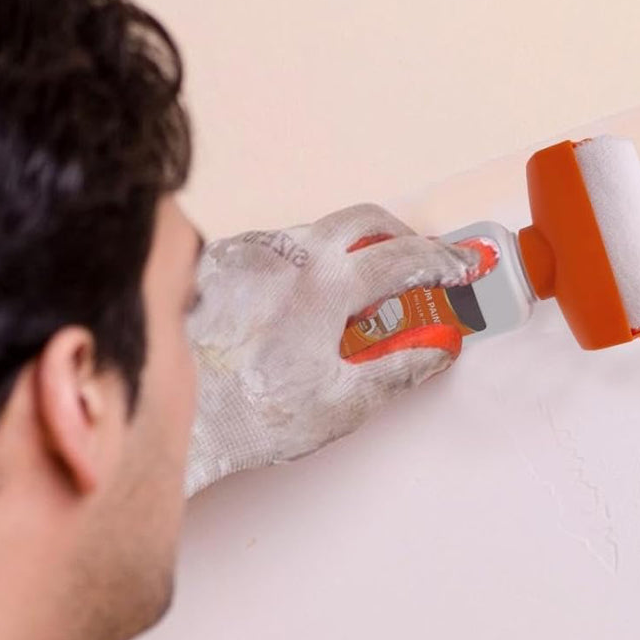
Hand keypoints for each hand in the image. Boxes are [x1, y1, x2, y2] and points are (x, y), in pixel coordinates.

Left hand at [184, 203, 497, 495]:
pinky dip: (302, 263)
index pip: (405, 258)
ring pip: (318, 231)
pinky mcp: (220, 258)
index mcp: (327, 285)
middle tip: (420, 268)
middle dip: (402, 239)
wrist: (179, 418)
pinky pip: (275, 246)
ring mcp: (252, 251)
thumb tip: (437, 350)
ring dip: (349, 252)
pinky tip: (299, 302)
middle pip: (366, 222)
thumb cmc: (249, 415)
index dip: (442, 262)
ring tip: (355, 301)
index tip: (460, 269)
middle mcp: (289, 254)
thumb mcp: (343, 402)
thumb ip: (400, 368)